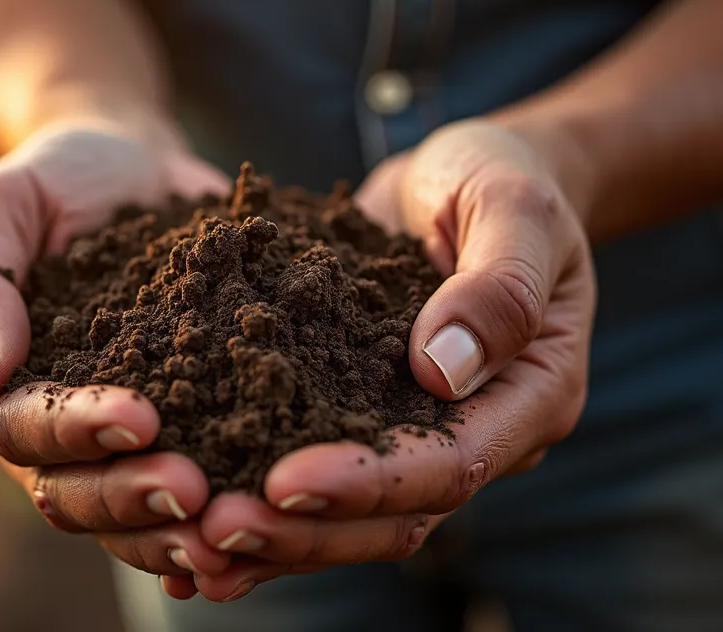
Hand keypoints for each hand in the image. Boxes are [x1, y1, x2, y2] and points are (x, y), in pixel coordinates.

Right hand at [0, 122, 235, 584]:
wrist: (131, 171)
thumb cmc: (57, 179)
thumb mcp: (3, 201)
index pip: (20, 427)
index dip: (75, 430)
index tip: (140, 418)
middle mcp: (45, 431)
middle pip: (73, 491)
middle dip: (130, 498)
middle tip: (196, 493)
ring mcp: (110, 444)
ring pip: (127, 515)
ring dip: (173, 530)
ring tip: (230, 531)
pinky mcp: (177, 434)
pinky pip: (189, 493)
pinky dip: (214, 519)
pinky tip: (263, 532)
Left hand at [178, 119, 596, 600]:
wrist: (464, 174)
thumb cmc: (501, 179)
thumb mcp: (513, 208)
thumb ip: (497, 285)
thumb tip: (442, 369)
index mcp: (531, 395)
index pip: (452, 462)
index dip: (369, 481)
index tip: (285, 483)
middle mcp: (477, 432)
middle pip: (395, 515)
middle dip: (306, 531)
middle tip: (216, 531)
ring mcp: (415, 430)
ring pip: (350, 515)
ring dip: (275, 536)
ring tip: (190, 547)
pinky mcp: (362, 415)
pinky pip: (314, 473)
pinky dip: (259, 501)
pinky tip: (191, 520)